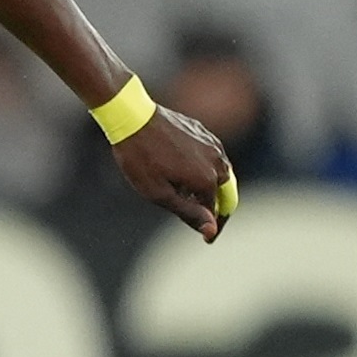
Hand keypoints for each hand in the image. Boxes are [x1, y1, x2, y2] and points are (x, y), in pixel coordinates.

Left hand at [112, 105, 235, 241]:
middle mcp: (217, 160)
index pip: (217, 211)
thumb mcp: (159, 193)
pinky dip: (204, 168)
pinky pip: (211, 155)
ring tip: (189, 196)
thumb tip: (211, 229)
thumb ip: (188, 212)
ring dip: (210, 187)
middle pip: (225, 192)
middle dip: (215, 207)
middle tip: (202, 220)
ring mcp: (212, 143)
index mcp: (208, 179)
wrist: (131, 117)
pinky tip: (184, 172)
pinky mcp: (203, 132)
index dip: (211, 226)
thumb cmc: (140, 158)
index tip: (206, 239)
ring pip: (219, 172)